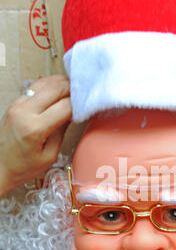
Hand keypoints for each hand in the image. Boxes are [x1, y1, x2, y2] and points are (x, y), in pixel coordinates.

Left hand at [0, 75, 71, 197]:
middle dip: (72, 89)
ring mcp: (17, 105)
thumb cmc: (21, 167)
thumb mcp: (49, 155)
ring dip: (60, 84)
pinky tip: (57, 92)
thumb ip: (62, 132)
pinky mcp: (14, 103)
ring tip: (72, 91)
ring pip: (45, 82)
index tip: (86, 108)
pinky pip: (35, 87)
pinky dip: (49, 86)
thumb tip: (72, 114)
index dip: (79, 105)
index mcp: (34, 129)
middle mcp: (24, 112)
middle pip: (55, 88)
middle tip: (82, 96)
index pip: (65, 106)